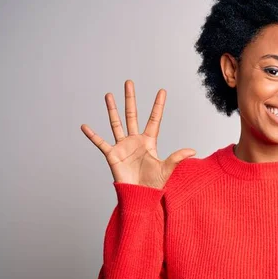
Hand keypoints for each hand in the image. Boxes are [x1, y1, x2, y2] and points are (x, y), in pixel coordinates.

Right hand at [81, 80, 195, 188]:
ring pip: (116, 123)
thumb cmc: (154, 184)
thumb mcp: (166, 169)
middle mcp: (135, 140)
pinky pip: (100, 143)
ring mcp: (123, 146)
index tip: (162, 91)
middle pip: (132, 115)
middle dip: (130, 99)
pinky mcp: (112, 155)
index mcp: (149, 141)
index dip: (158, 105)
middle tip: (129, 82)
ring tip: (109, 95)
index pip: (154, 119)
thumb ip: (177, 157)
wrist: (139, 196)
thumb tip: (193, 150)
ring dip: (112, 109)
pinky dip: (92, 135)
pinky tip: (84, 126)